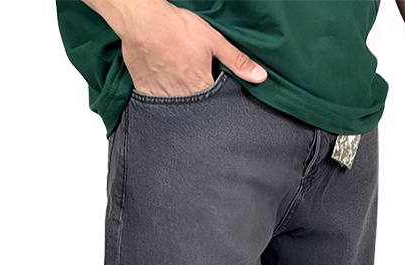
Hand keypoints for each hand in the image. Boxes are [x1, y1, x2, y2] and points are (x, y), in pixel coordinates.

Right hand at [120, 3, 266, 95]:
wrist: (143, 22)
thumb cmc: (178, 29)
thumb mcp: (214, 41)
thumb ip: (237, 61)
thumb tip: (260, 77)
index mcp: (201, 87)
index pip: (214, 99)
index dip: (213, 89)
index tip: (208, 78)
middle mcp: (183, 97)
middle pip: (194, 102)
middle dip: (195, 93)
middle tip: (189, 73)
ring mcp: (163, 96)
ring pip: (175, 103)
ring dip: (177, 93)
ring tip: (175, 73)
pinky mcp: (145, 91)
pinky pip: (155, 100)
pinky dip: (159, 92)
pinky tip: (160, 78)